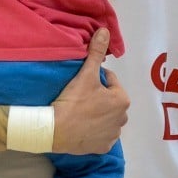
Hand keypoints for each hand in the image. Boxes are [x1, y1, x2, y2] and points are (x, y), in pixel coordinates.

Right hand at [51, 29, 128, 153]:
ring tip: (79, 111)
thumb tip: (105, 30)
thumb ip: (96, 52)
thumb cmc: (73, 100)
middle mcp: (123, 119)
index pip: (110, 81)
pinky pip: (100, 134)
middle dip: (98, 96)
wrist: (54, 130)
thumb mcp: (85, 74)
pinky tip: (81, 125)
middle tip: (79, 96)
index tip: (81, 83)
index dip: (95, 79)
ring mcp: (113, 136)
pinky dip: (93, 130)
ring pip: (105, 117)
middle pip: (109, 100)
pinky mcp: (103, 148)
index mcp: (122, 99)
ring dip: (97, 113)